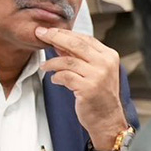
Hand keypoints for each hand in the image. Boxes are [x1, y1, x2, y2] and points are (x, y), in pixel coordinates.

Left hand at [37, 27, 128, 150]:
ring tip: (45, 66)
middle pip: (76, 44)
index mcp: (109, 56)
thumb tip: (59, 42)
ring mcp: (98, 76)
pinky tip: (55, 80)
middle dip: (55, 37)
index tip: (50, 31)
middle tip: (40, 34)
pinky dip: (56, 77)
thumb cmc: (99, 95)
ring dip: (52, 63)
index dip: (66, 33)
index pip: (85, 39)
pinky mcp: (88, 88)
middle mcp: (105, 64)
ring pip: (67, 61)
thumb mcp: (95, 71)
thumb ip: (80, 57)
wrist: (107, 119)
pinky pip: (65, 77)